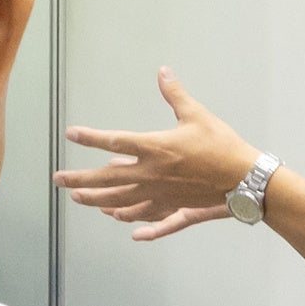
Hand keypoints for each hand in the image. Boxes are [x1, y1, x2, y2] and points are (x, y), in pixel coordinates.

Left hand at [56, 68, 256, 242]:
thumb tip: (163, 72)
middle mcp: (152, 175)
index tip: (71, 134)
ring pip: (122, 202)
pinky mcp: (176, 209)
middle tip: (59, 181)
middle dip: (80, 180)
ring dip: (99, 201)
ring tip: (82, 200)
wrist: (246, 178)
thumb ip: (175, 95)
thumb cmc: (222, 145)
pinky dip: (143, 227)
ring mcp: (162, 196)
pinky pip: (155, 221)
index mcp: (155, 149)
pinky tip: (131, 233)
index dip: (90, 137)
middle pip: (108, 180)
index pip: (115, 141)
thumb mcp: (197, 115)